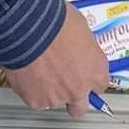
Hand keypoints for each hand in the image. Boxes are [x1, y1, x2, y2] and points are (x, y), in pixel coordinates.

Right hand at [4, 3, 108, 117]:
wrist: (28, 27)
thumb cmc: (55, 22)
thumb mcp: (81, 27)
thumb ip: (83, 46)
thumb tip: (79, 46)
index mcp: (95, 70)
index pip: (100, 84)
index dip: (90, 78)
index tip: (83, 72)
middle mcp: (79, 89)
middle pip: (81, 106)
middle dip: (74, 98)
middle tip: (64, 82)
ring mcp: (57, 98)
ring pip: (55, 101)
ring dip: (50, 90)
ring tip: (40, 69)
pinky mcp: (35, 101)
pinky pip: (36, 99)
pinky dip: (32, 89)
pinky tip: (28, 72)